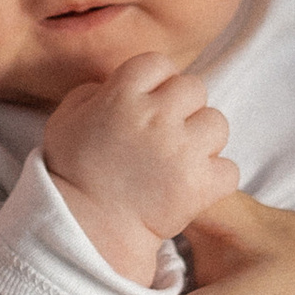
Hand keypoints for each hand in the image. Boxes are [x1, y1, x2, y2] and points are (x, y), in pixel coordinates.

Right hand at [43, 57, 237, 275]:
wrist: (86, 230)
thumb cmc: (73, 174)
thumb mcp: (65, 120)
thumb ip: (92, 93)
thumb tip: (115, 84)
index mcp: (122, 96)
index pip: (159, 63)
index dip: (157, 81)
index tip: (150, 102)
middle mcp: (156, 117)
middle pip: (194, 88)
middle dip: (183, 108)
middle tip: (167, 133)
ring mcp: (182, 150)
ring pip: (217, 124)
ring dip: (203, 139)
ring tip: (181, 158)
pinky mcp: (200, 184)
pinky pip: (229, 168)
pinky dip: (215, 178)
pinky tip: (192, 184)